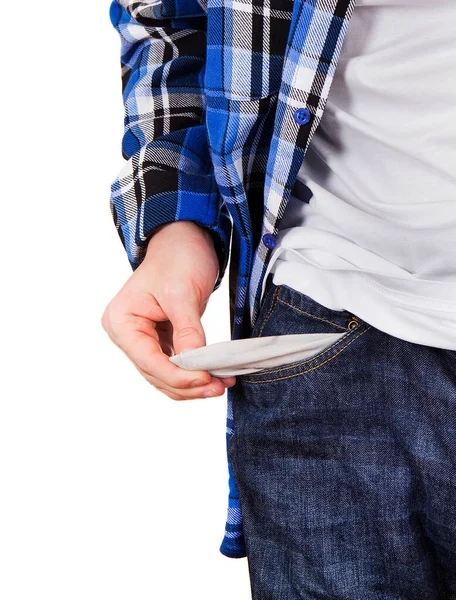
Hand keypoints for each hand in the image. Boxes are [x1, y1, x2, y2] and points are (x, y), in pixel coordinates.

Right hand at [101, 221, 235, 399]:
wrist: (184, 240)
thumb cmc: (177, 258)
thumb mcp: (183, 294)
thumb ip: (187, 331)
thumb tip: (196, 365)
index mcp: (122, 321)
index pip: (148, 360)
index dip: (177, 376)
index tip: (206, 380)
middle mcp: (127, 334)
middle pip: (156, 373)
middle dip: (187, 384)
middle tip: (219, 388)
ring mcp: (142, 338)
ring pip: (165, 375)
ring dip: (191, 384)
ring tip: (220, 385)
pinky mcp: (159, 339)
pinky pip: (173, 365)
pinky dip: (192, 373)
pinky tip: (213, 375)